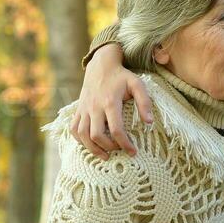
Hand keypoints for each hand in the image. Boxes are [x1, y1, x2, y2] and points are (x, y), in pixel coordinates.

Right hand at [70, 43, 153, 157]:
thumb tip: (149, 123)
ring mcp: (84, 109)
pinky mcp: (78, 110)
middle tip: (119, 151)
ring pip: (82, 135)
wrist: (101, 66)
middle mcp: (94, 107)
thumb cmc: (122, 77)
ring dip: (92, 148)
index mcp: (110, 102)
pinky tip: (91, 145)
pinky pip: (74, 129)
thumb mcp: (137, 85)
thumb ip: (145, 102)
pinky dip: (80, 140)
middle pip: (96, 135)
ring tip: (105, 155)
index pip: (116, 129)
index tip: (132, 152)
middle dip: (108, 148)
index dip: (125, 144)